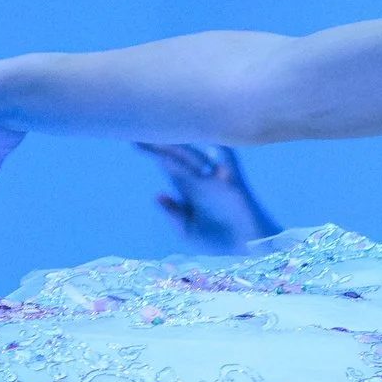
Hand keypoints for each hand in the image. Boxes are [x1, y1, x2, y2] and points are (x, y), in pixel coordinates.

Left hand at [143, 142, 280, 253]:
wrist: (248, 253)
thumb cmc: (219, 243)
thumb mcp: (187, 232)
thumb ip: (173, 214)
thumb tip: (158, 194)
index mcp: (189, 189)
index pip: (167, 164)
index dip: (152, 152)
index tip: (132, 140)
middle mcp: (201, 179)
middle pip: (177, 155)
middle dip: (160, 143)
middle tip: (138, 128)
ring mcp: (217, 179)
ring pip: (195, 156)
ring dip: (178, 146)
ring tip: (161, 136)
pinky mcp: (233, 183)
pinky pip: (225, 160)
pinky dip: (216, 148)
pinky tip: (202, 137)